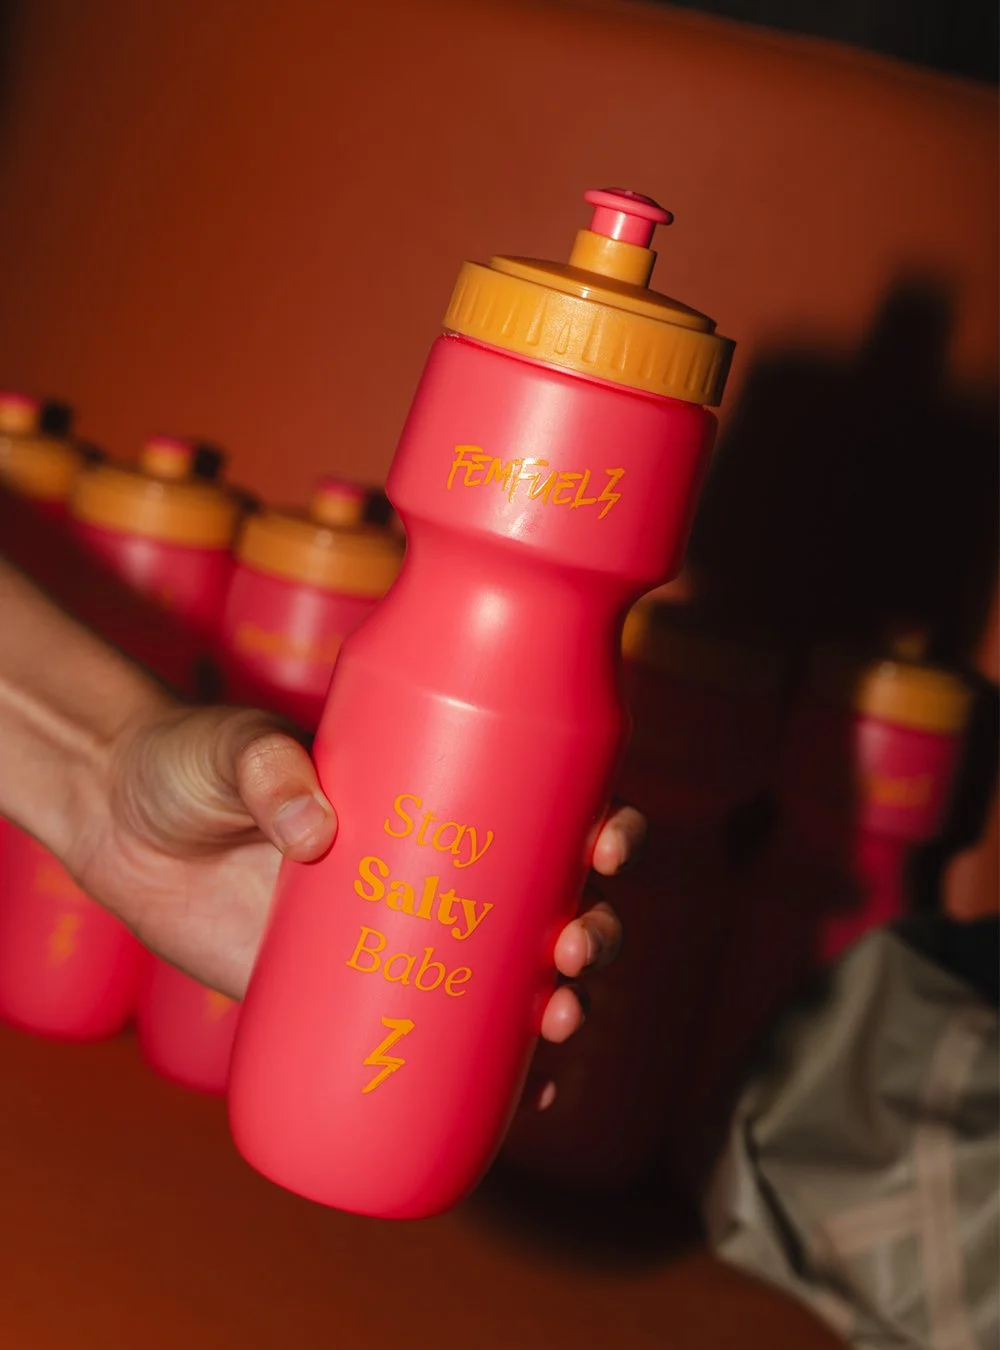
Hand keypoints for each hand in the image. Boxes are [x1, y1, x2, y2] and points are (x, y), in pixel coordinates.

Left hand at [70, 705, 645, 1045]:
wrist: (120, 823)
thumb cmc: (189, 764)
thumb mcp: (230, 747)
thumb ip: (265, 769)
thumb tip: (317, 832)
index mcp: (430, 795)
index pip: (538, 807)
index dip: (596, 828)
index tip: (611, 840)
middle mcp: (428, 870)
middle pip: (542, 904)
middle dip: (590, 929)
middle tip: (577, 946)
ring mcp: (390, 939)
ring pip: (504, 979)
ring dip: (559, 1004)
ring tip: (562, 1020)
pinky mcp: (342, 997)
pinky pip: (432, 1043)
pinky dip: (489, 1075)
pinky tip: (528, 1100)